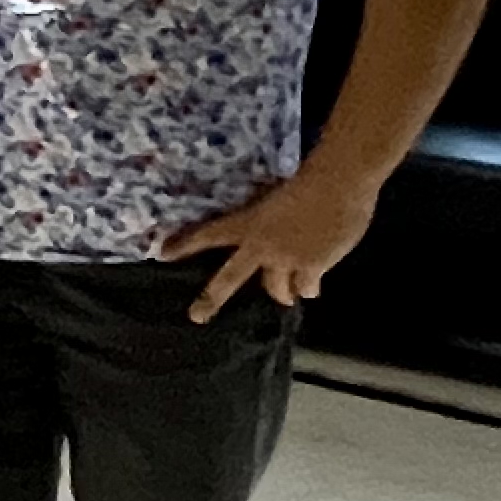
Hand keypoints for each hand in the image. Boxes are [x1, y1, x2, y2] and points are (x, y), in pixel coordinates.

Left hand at [156, 168, 375, 321]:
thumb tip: (270, 238)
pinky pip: (308, 289)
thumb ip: (266, 221)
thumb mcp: (274, 200)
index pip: (208, 235)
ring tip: (290, 294)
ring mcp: (284, 259)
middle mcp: (260, 244)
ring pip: (277, 291)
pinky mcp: (310, 268)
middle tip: (195, 317)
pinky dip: (311, 287)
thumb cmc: (308, 183)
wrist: (337, 184)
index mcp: (248, 222)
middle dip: (211, 299)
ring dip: (284, 292)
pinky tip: (315, 282)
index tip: (162, 254)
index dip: (185, 245)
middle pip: (229, 278)